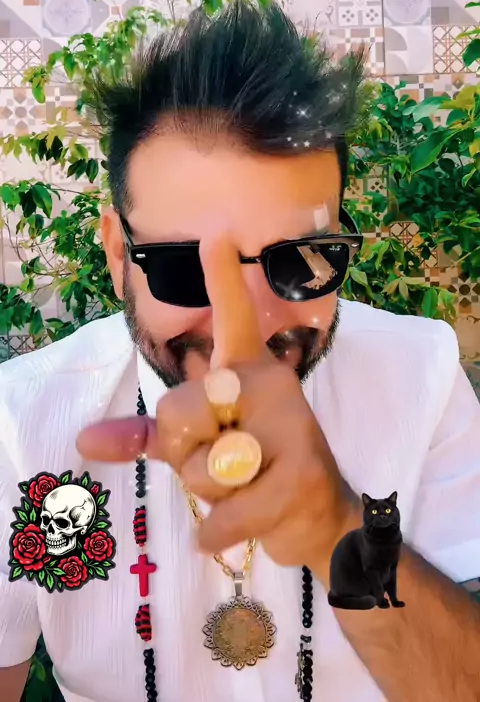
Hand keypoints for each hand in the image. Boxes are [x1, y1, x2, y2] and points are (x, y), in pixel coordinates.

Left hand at [77, 234, 359, 577]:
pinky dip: (218, 533)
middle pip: (179, 411)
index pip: (234, 319)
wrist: (315, 518)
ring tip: (245, 491)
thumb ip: (148, 435)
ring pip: (199, 470)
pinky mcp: (300, 476)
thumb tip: (84, 440)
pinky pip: (224, 515)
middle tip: (225, 463)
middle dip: (184, 452)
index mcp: (248, 372)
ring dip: (208, 500)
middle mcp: (271, 387)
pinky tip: (241, 525)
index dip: (222, 280)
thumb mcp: (197, 446)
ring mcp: (290, 429)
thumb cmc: (253, 471)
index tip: (214, 237)